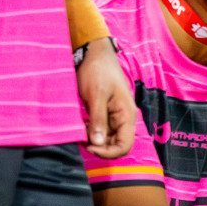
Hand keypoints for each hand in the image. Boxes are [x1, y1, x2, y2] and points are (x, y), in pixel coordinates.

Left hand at [75, 39, 135, 157]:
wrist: (95, 53)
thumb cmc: (98, 71)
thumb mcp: (96, 95)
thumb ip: (98, 119)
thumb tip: (97, 143)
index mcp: (127, 115)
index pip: (125, 146)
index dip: (108, 152)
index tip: (89, 146)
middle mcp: (123, 119)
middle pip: (116, 145)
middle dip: (100, 147)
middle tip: (81, 141)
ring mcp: (114, 116)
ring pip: (107, 138)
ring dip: (94, 140)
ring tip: (79, 133)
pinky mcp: (105, 112)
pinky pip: (101, 129)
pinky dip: (91, 132)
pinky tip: (80, 126)